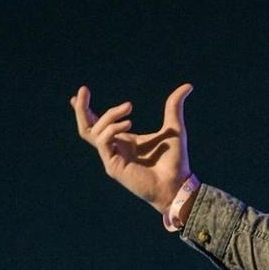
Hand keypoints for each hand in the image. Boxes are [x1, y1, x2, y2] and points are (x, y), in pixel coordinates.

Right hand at [70, 83, 193, 213]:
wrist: (177, 183)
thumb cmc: (175, 161)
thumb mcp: (174, 127)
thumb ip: (174, 106)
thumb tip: (188, 86)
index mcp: (125, 140)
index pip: (99, 124)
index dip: (87, 109)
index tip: (81, 93)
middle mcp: (115, 148)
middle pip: (86, 128)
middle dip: (81, 108)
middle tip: (83, 90)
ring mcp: (111, 157)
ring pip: (93, 132)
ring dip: (108, 115)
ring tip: (129, 107)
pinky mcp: (112, 166)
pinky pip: (102, 141)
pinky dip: (112, 129)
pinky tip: (129, 123)